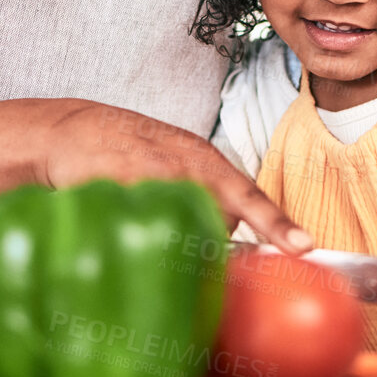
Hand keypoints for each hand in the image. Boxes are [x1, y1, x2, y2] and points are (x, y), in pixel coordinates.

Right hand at [35, 99, 313, 254]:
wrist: (74, 130)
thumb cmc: (133, 152)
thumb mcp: (179, 166)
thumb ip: (209, 201)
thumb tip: (232, 245)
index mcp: (206, 163)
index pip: (250, 196)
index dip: (276, 223)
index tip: (303, 246)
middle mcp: (186, 166)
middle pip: (214, 223)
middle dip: (204, 238)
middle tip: (179, 228)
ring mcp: (153, 175)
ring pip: (179, 226)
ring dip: (169, 234)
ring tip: (146, 210)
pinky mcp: (119, 185)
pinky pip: (141, 225)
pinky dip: (136, 228)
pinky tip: (123, 210)